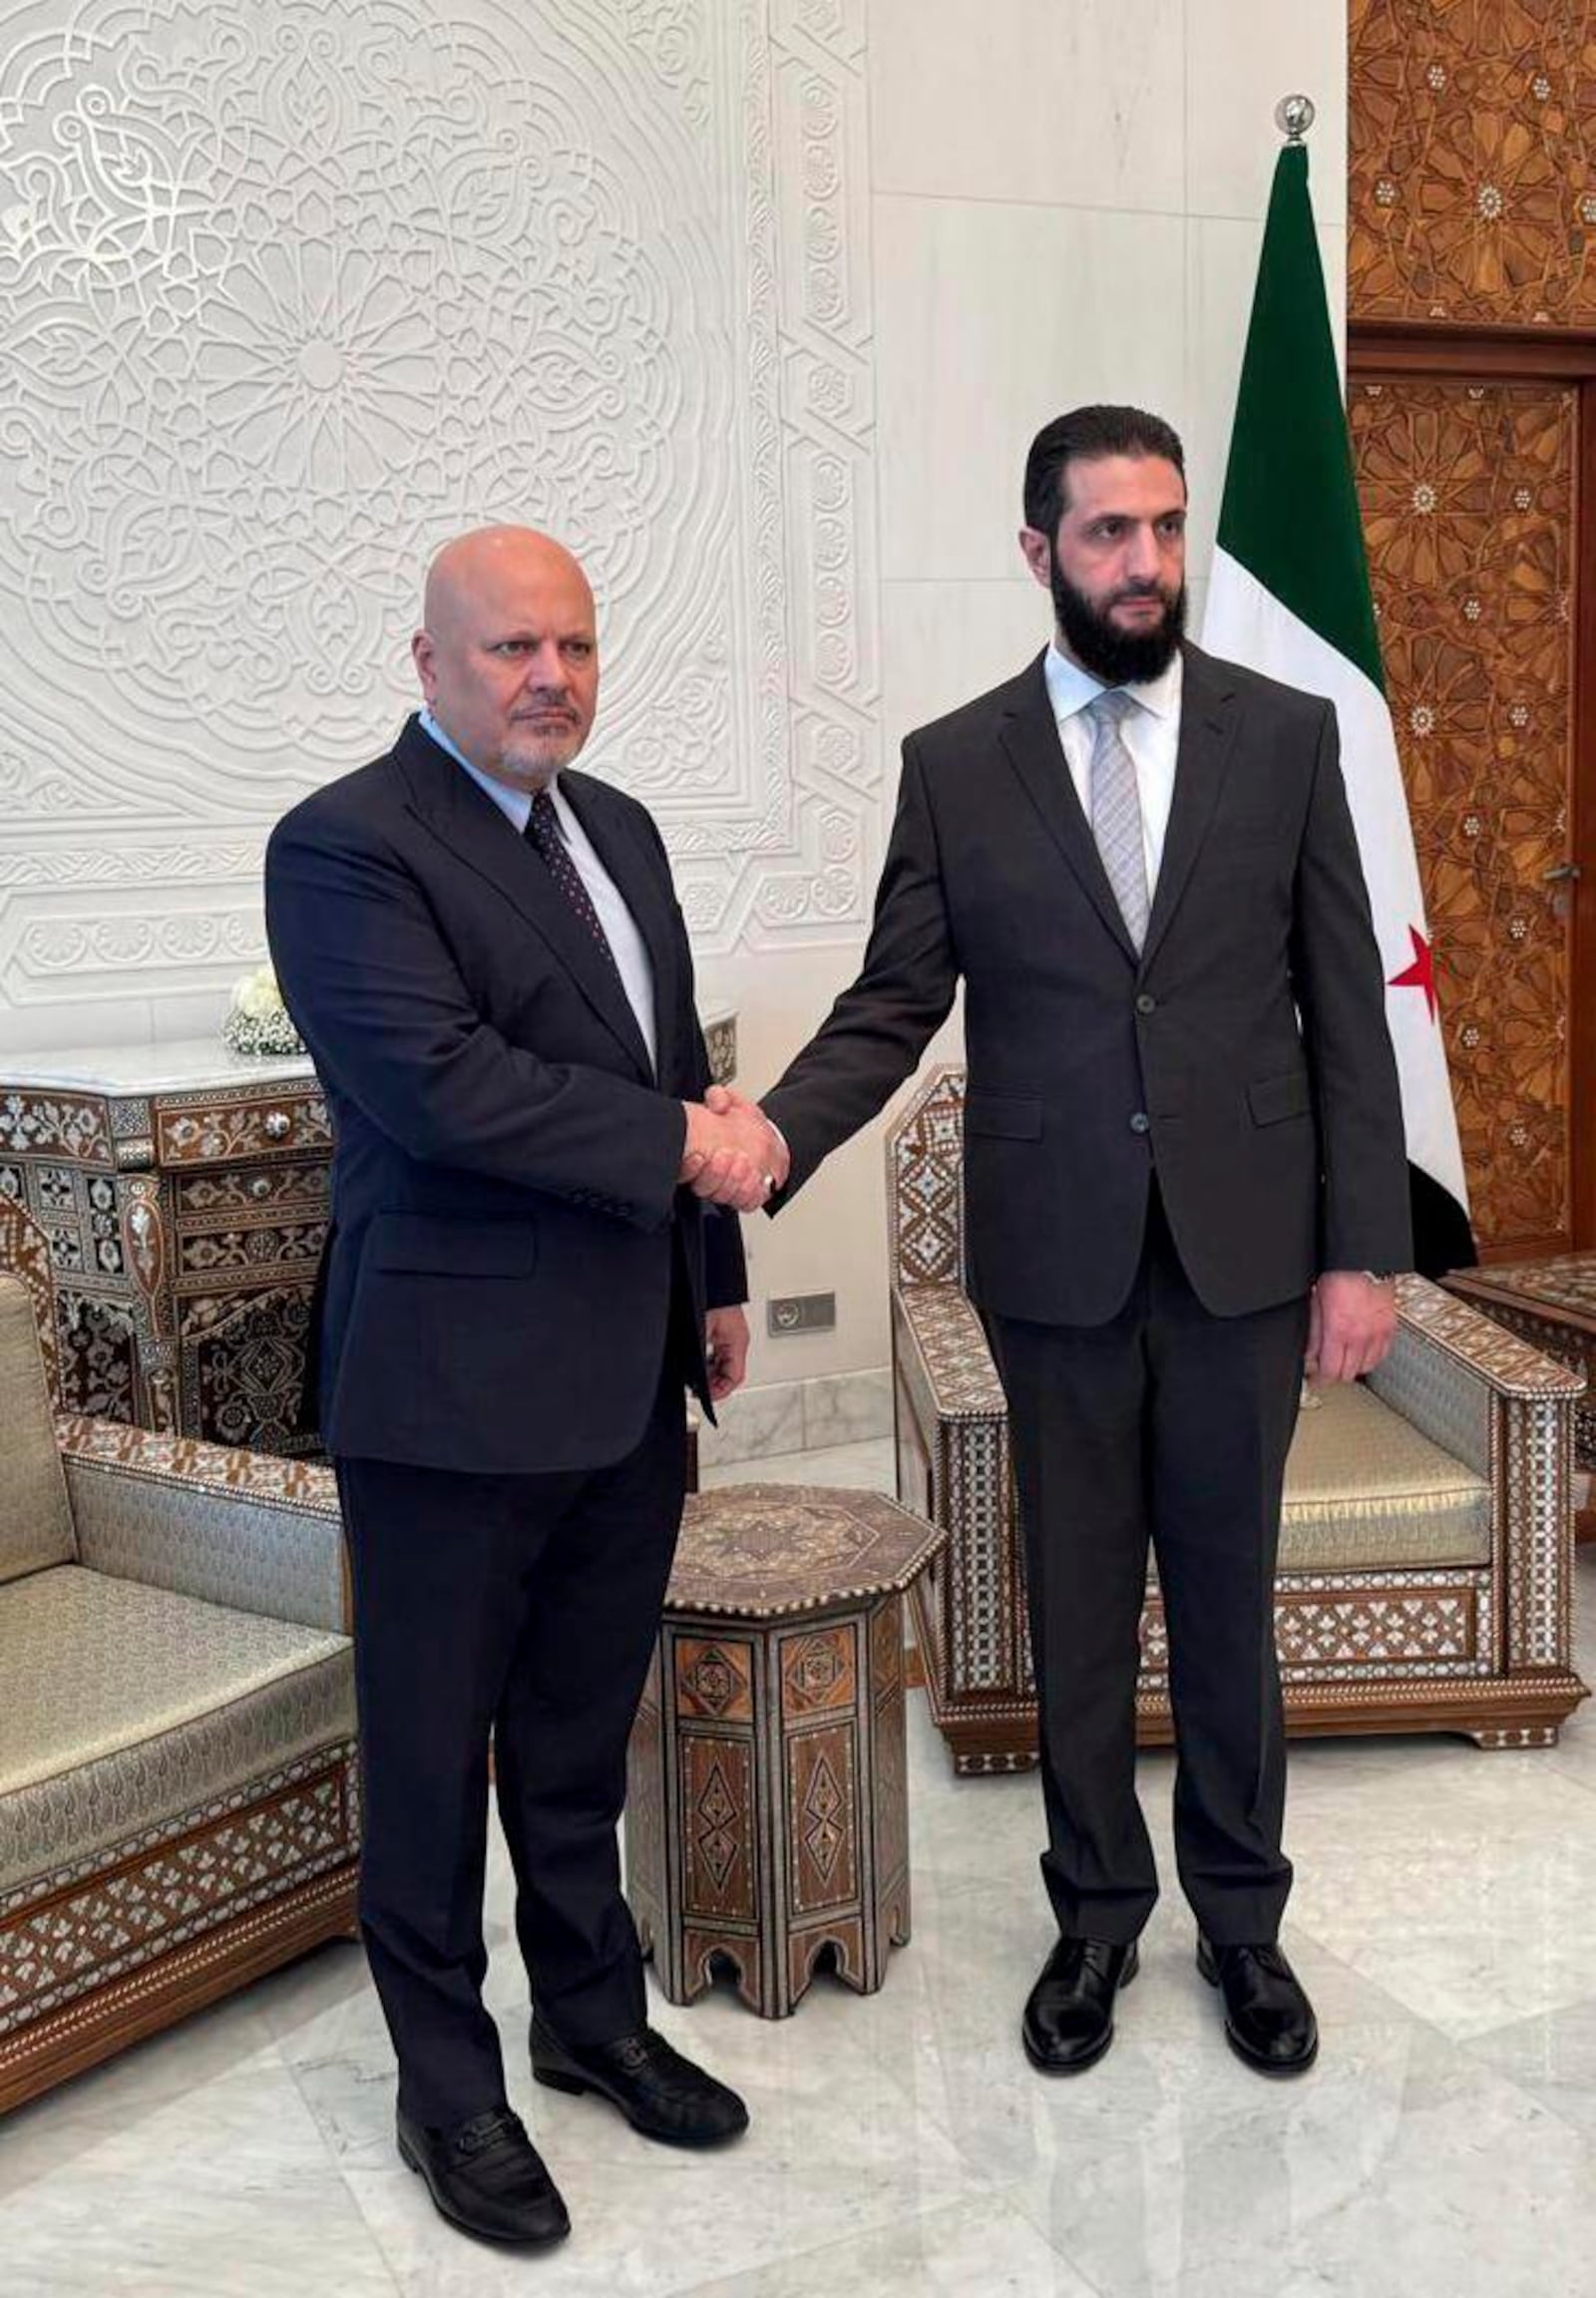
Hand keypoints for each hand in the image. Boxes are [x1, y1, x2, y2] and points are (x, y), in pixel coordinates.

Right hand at [679, 1096, 785, 1212]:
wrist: (766, 1137)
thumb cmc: (744, 1124)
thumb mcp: (731, 1104)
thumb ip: (719, 1098)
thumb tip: (717, 1099)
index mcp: (697, 1156)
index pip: (684, 1170)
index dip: (689, 1168)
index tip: (698, 1156)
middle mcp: (709, 1176)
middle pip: (704, 1187)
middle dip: (715, 1174)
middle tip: (726, 1155)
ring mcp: (727, 1188)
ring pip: (724, 1196)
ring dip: (733, 1181)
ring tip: (743, 1163)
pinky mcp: (746, 1196)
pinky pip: (746, 1202)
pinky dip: (750, 1193)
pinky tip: (755, 1179)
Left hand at [704, 1306, 749, 1401]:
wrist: (713, 1278)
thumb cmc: (712, 1297)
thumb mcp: (703, 1330)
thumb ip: (701, 1354)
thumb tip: (695, 1375)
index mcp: (737, 1341)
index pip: (735, 1377)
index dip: (720, 1392)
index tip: (706, 1397)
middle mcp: (736, 1339)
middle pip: (729, 1373)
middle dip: (713, 1384)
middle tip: (698, 1389)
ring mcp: (729, 1334)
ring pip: (723, 1363)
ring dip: (710, 1372)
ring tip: (695, 1377)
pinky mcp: (720, 1327)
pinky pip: (716, 1350)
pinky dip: (707, 1359)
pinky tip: (696, 1359)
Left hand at [1305, 1271, 1397, 1384]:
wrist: (1364, 1261)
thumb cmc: (1339, 1275)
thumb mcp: (1317, 1305)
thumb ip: (1314, 1335)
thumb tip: (1309, 1356)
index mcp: (1339, 1330)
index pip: (1330, 1371)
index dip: (1320, 1379)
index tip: (1315, 1379)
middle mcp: (1361, 1336)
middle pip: (1348, 1374)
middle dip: (1335, 1373)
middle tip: (1327, 1367)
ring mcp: (1378, 1333)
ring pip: (1367, 1367)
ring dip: (1353, 1366)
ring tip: (1344, 1359)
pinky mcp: (1390, 1328)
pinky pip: (1382, 1355)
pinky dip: (1371, 1358)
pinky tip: (1362, 1352)